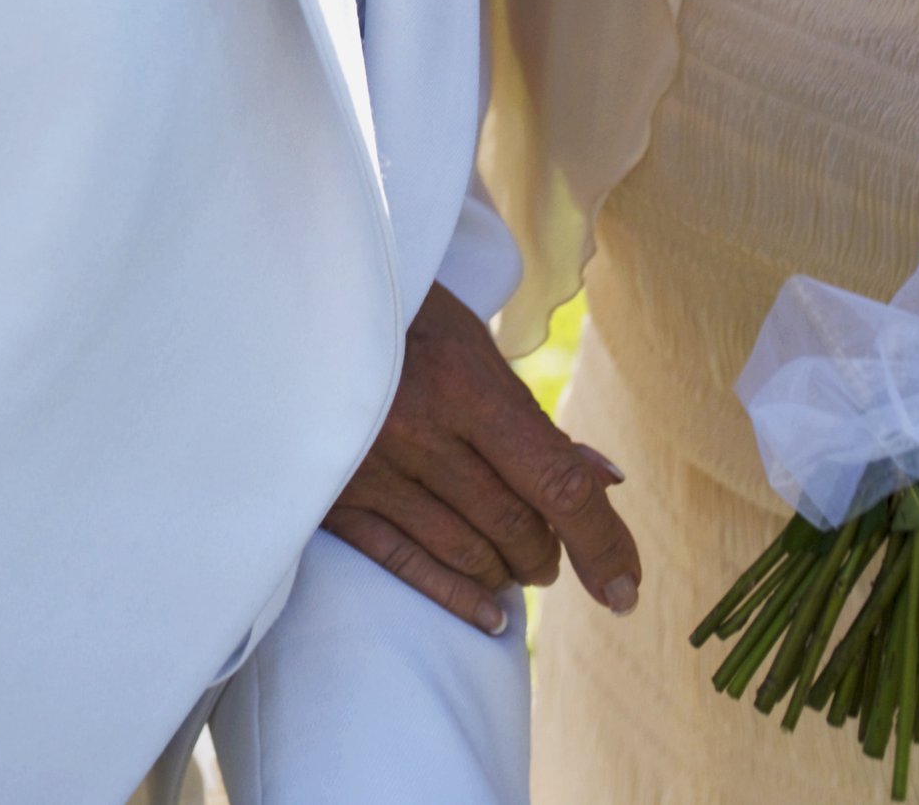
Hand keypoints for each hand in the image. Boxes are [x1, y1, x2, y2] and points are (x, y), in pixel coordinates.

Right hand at [322, 284, 639, 635]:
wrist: (293, 302)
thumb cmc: (397, 315)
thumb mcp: (469, 344)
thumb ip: (530, 418)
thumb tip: (603, 482)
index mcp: (461, 382)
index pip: (556, 482)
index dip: (602, 543)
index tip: (625, 588)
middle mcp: (416, 429)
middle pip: (514, 525)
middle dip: (548, 552)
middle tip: (551, 553)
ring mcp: (369, 468)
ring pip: (468, 553)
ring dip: (507, 571)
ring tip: (518, 566)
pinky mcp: (332, 497)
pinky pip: (406, 565)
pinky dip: (457, 597)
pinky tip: (490, 615)